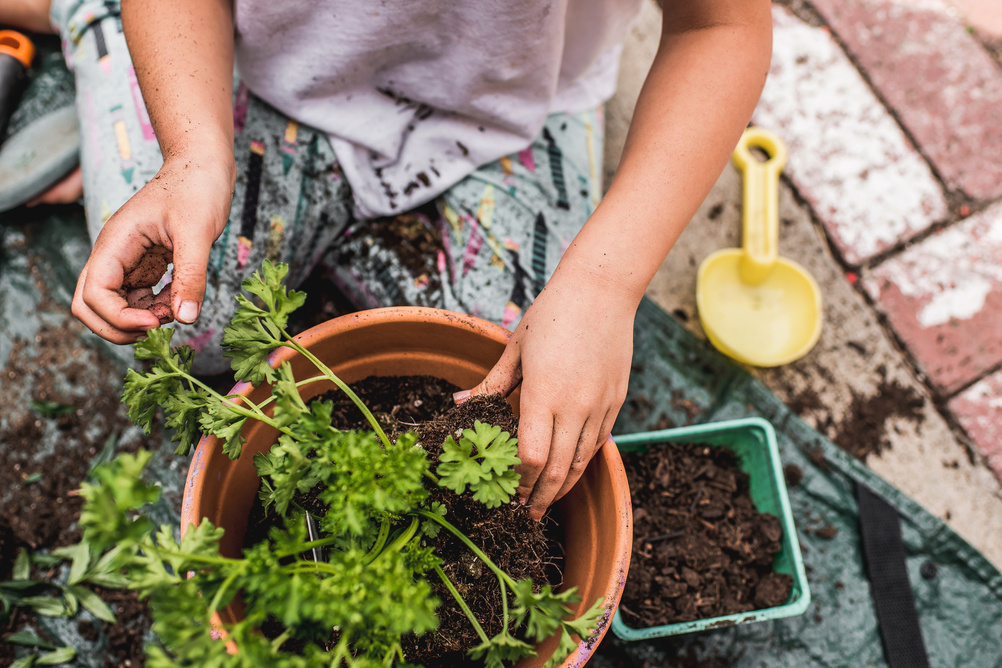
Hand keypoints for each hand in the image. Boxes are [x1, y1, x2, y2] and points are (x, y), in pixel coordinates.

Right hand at [71, 156, 234, 343]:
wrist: (204, 164)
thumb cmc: (197, 186)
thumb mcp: (198, 232)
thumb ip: (191, 276)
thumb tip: (186, 318)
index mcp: (115, 242)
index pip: (94, 294)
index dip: (119, 318)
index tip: (157, 322)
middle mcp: (115, 254)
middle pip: (91, 305)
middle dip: (119, 327)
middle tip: (158, 328)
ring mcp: (129, 261)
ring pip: (115, 306)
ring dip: (140, 319)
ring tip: (177, 310)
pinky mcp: (146, 264)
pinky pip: (139, 298)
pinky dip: (156, 308)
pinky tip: (181, 301)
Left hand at [460, 263, 637, 519]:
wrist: (602, 290)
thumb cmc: (552, 313)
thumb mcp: (515, 347)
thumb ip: (491, 383)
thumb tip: (460, 405)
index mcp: (543, 394)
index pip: (530, 457)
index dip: (518, 483)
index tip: (507, 495)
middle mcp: (574, 406)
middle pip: (556, 470)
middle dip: (539, 498)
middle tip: (526, 515)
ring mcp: (599, 406)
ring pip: (581, 462)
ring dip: (562, 487)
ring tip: (546, 502)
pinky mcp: (615, 401)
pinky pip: (598, 443)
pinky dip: (582, 463)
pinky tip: (569, 471)